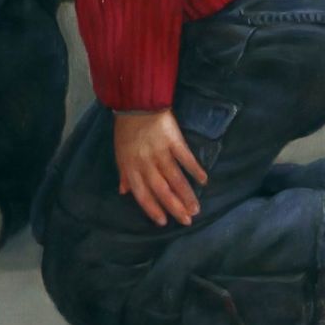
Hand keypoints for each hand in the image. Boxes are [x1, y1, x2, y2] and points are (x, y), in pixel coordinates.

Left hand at [112, 108, 208, 227]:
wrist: (136, 101)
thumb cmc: (126, 128)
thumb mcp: (120, 152)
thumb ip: (124, 173)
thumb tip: (124, 192)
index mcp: (130, 166)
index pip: (142, 194)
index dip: (153, 209)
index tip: (164, 222)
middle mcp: (145, 163)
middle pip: (161, 190)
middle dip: (175, 208)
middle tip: (187, 221)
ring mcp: (160, 152)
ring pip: (175, 178)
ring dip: (187, 195)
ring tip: (196, 209)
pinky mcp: (173, 140)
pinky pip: (186, 158)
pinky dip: (195, 169)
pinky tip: (204, 180)